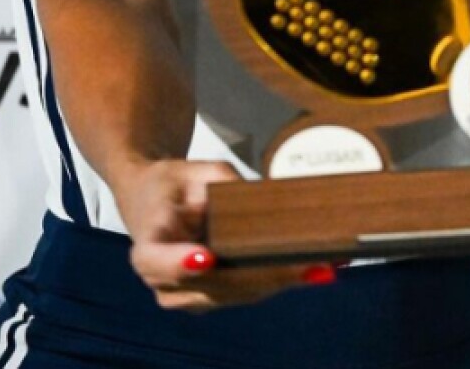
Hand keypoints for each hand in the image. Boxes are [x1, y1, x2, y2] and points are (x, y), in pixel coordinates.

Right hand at [114, 160, 335, 310]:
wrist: (154, 201)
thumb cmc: (175, 183)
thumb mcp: (198, 171)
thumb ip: (225, 185)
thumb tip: (264, 202)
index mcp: (149, 242)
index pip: (157, 261)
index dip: (179, 263)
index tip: (206, 258)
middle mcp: (162, 279)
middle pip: (212, 285)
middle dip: (262, 275)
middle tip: (303, 264)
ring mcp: (187, 295)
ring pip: (237, 294)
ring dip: (281, 282)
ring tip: (321, 267)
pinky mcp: (211, 298)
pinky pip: (247, 293)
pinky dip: (282, 282)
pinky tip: (316, 272)